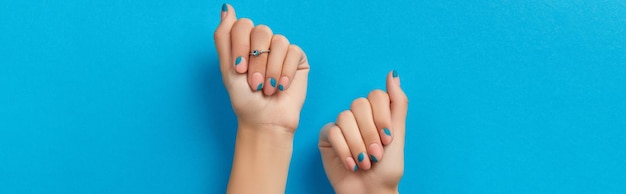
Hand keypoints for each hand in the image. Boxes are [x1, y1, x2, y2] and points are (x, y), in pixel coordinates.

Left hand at [214, 4, 308, 132]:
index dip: (241, 46)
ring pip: (279, 42)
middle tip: (255, 84)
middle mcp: (262, 43)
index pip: (242, 25)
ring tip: (268, 89)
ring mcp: (280, 49)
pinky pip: (293, 52)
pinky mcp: (297, 58)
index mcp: (244, 42)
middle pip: (261, 31)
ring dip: (271, 70)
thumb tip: (227, 8)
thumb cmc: (245, 100)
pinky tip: (281, 87)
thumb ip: (223, 37)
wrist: (265, 121)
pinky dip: (285, 72)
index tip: (240, 70)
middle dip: (257, 62)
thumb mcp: (228, 69)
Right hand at [319, 71, 407, 193]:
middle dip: (370, 133)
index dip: (381, 117)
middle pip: (358, 105)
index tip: (388, 139)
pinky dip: (344, 150)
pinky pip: (332, 131)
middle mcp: (358, 116)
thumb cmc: (386, 169)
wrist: (370, 192)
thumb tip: (394, 73)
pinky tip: (351, 165)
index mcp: (376, 112)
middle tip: (376, 154)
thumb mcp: (398, 135)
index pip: (376, 96)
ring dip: (357, 144)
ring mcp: (341, 125)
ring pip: (344, 118)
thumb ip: (397, 104)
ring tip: (364, 163)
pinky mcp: (327, 136)